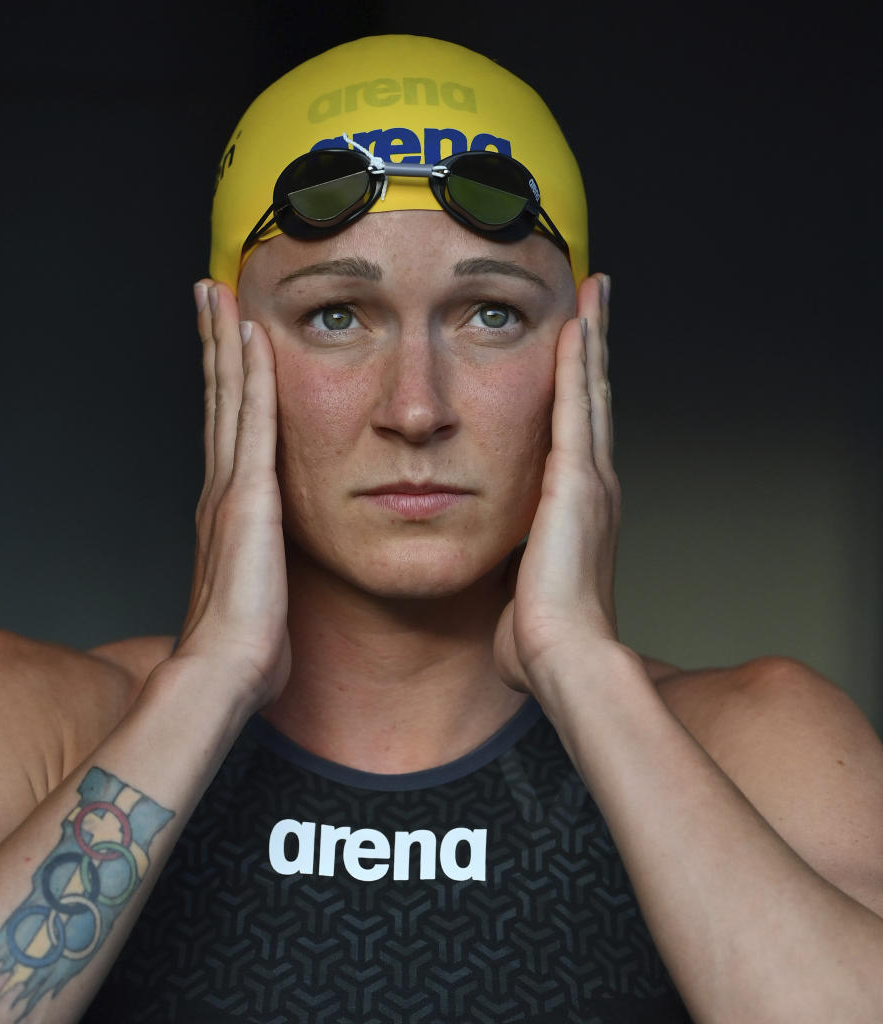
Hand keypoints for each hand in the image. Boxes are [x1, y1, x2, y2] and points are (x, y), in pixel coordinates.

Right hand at [176, 282, 290, 709]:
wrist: (225, 669)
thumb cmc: (245, 652)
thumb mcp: (262, 604)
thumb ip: (266, 581)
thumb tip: (276, 594)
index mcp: (225, 514)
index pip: (226, 433)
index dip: (224, 386)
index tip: (223, 346)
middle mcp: (220, 491)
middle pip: (218, 400)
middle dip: (213, 343)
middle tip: (207, 292)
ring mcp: (230, 489)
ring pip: (228, 396)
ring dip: (224, 340)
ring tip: (217, 293)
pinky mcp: (248, 495)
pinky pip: (254, 419)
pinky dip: (251, 374)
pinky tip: (251, 335)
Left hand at [494, 273, 619, 694]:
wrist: (564, 659)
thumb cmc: (540, 645)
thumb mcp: (518, 600)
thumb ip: (509, 583)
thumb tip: (495, 594)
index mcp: (580, 516)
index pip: (576, 440)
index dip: (579, 397)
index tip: (576, 361)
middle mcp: (594, 490)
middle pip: (592, 403)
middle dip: (593, 352)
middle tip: (597, 303)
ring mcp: (590, 482)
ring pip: (590, 393)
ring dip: (592, 341)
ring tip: (594, 295)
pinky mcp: (576, 482)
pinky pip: (574, 407)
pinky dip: (577, 363)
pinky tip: (576, 323)